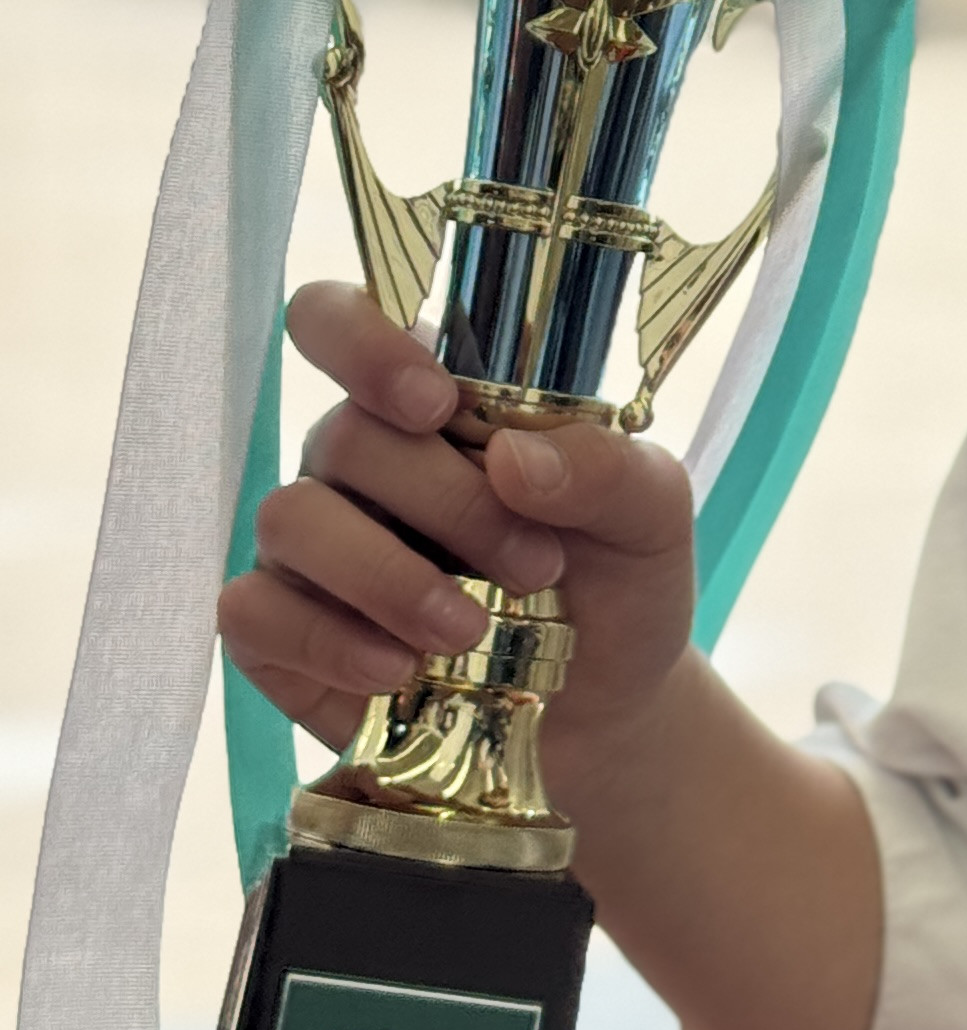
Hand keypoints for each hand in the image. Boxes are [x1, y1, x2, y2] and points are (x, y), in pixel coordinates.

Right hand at [218, 281, 700, 811]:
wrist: (605, 710)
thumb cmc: (618, 585)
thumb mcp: (652, 517)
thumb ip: (607, 469)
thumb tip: (513, 457)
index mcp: (436, 400)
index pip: (339, 319)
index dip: (363, 342)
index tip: (436, 403)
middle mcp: (358, 460)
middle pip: (343, 435)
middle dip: (444, 503)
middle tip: (533, 567)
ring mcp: (312, 545)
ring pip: (290, 518)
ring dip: (386, 578)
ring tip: (470, 634)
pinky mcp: (281, 631)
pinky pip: (251, 613)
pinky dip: (327, 642)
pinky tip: (397, 672)